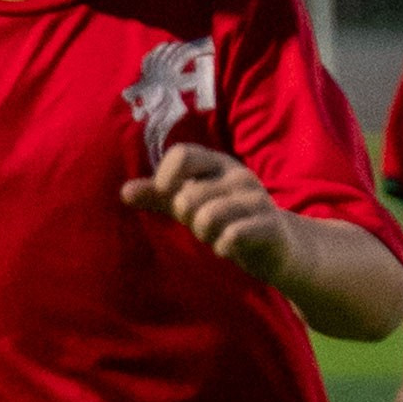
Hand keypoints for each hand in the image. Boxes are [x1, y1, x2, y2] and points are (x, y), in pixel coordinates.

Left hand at [121, 143, 291, 284]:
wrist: (278, 245)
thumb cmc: (228, 219)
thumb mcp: (191, 203)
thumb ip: (159, 196)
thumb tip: (124, 192)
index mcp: (217, 163)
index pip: (181, 154)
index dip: (165, 177)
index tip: (168, 197)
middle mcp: (238, 175)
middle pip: (187, 194)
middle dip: (187, 217)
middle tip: (202, 224)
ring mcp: (256, 199)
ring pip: (208, 216)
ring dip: (204, 233)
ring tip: (215, 235)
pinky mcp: (269, 225)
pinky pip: (231, 236)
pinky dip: (222, 247)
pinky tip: (229, 247)